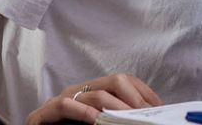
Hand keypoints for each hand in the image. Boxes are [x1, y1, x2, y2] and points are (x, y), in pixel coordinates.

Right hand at [26, 74, 160, 124]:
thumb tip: (144, 116)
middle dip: (135, 98)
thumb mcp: (96, 122)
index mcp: (93, 92)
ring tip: (129, 118)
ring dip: (117, 107)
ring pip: (96, 93)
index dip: (144, 93)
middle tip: (146, 114)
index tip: (159, 107)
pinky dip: (84, 112)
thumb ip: (114, 117)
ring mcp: (61, 100)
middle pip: (116, 80)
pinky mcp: (43, 113)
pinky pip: (66, 105)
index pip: (125, 81)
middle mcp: (79, 91)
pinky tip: (96, 120)